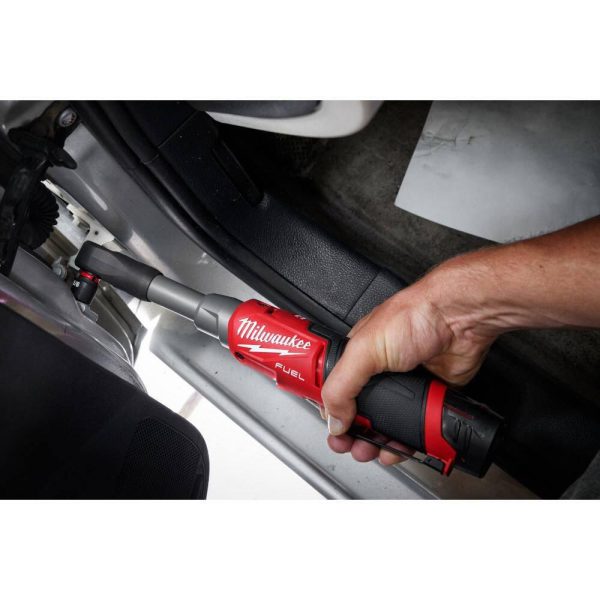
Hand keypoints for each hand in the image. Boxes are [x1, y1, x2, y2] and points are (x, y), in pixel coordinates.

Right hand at [321, 268, 496, 465]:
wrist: (459, 320)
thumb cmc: (415, 316)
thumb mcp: (365, 350)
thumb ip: (342, 385)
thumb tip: (333, 418)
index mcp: (359, 357)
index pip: (336, 390)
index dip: (331, 412)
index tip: (332, 431)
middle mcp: (380, 372)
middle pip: (360, 412)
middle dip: (352, 433)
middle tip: (350, 446)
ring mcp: (405, 386)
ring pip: (387, 423)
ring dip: (377, 442)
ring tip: (371, 451)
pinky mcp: (428, 396)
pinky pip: (414, 426)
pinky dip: (405, 442)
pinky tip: (399, 448)